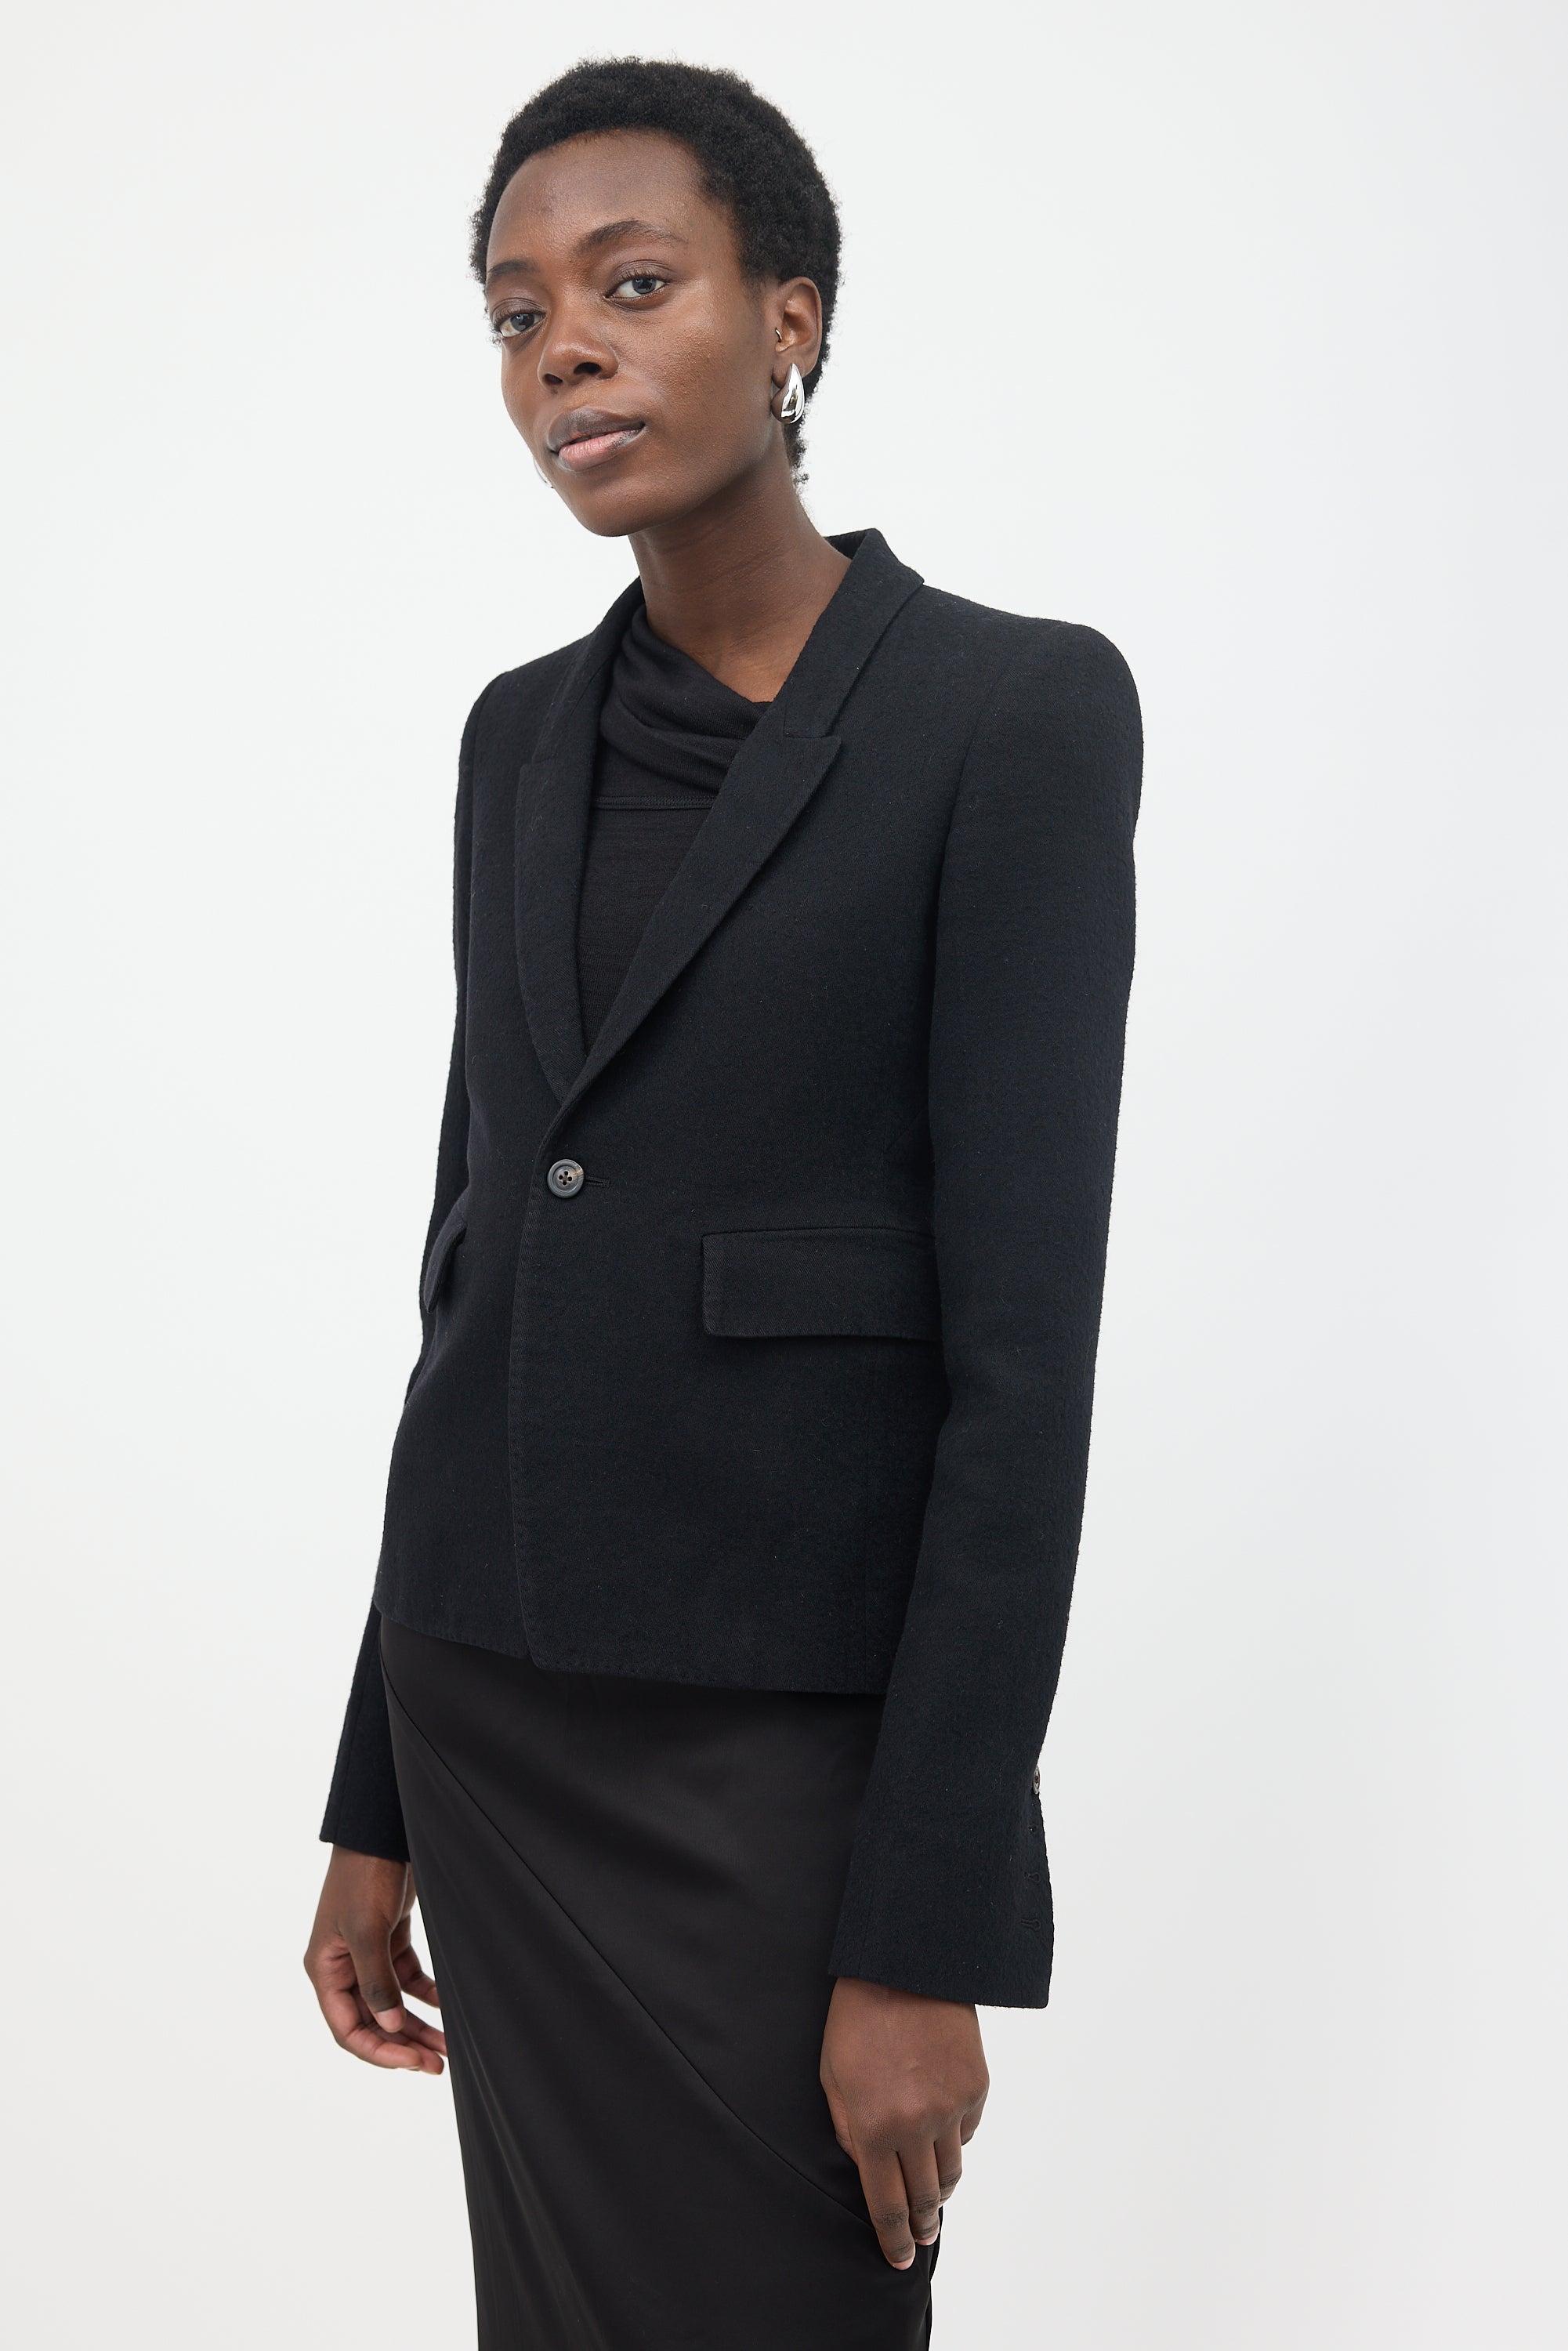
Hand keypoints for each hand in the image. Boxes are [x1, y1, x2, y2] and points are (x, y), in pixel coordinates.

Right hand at [304, 1847, 446, 2074]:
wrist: (380, 1830)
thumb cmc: (364, 1875)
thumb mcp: (367, 1929)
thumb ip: (377, 1981)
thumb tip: (391, 2028)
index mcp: (326, 1970)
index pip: (348, 2029)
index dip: (379, 2051)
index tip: (412, 2062)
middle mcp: (343, 1967)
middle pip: (373, 2022)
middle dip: (404, 2045)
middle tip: (437, 2064)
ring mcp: (367, 1954)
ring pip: (393, 2004)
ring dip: (418, 2026)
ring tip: (448, 2047)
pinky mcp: (389, 1939)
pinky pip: (406, 1979)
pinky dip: (426, 1994)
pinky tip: (448, 2006)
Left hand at [820, 1976, 988, 2267]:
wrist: (905, 1963)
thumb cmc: (857, 2018)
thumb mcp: (832, 2076)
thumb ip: (846, 2130)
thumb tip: (864, 2168)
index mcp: (872, 2127)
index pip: (886, 2205)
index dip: (892, 2239)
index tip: (897, 2260)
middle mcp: (916, 2125)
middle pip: (925, 2198)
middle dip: (921, 2225)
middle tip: (920, 2238)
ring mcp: (951, 2107)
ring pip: (951, 2172)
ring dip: (940, 2189)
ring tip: (932, 2197)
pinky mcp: (976, 2087)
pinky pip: (966, 2131)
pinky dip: (954, 2139)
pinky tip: (941, 2132)